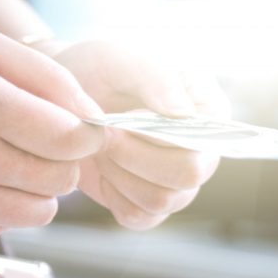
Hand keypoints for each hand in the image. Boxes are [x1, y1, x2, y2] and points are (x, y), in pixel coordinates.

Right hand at [0, 24, 104, 240]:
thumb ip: (50, 78)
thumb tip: (97, 119)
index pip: (69, 140)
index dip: (88, 134)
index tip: (82, 127)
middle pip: (60, 179)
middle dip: (65, 160)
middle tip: (44, 140)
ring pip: (39, 212)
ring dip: (41, 188)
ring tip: (17, 158)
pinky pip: (3, 226)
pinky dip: (7, 205)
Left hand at [49, 41, 225, 229]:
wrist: (66, 96)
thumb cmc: (103, 70)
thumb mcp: (125, 60)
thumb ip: (157, 81)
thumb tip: (184, 115)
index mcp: (211, 113)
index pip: (206, 141)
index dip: (163, 137)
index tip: (126, 117)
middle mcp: (202, 152)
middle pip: (187, 176)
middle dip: (136, 157)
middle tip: (105, 134)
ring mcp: (178, 183)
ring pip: (160, 200)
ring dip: (120, 174)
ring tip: (101, 145)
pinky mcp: (151, 205)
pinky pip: (139, 217)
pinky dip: (114, 195)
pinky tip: (104, 168)